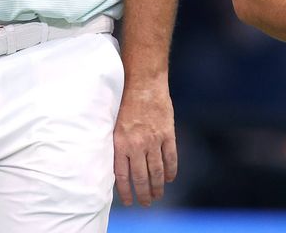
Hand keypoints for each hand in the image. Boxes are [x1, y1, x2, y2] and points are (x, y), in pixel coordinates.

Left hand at [113, 80, 177, 206]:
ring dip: (158, 186)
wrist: (143, 82)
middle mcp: (137, 145)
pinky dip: (171, 170)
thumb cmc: (125, 101)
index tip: (128, 202)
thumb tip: (117, 167)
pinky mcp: (167, 133)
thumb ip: (117, 145)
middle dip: (144, 194)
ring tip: (158, 195)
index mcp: (120, 143)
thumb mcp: (114, 124)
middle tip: (146, 202)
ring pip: (157, 171)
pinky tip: (170, 178)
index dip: (125, 192)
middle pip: (141, 177)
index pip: (122, 176)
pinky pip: (171, 157)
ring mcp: (153, 140)